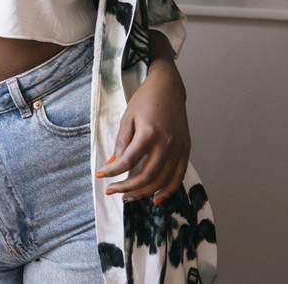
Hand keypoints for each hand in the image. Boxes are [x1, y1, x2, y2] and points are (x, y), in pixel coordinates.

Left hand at [95, 65, 189, 205]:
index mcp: (149, 134)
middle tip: (112, 191)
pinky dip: (168, 191)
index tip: (101, 175)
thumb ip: (121, 142)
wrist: (169, 89)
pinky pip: (178, 177)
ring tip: (128, 196)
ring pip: (162, 180)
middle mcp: (166, 144)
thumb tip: (114, 164)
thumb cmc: (145, 100)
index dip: (113, 172)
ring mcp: (178, 149)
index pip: (128, 161)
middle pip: (146, 176)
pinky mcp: (186, 151)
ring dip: (144, 192)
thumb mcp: (128, 118)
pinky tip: (155, 199)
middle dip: (127, 187)